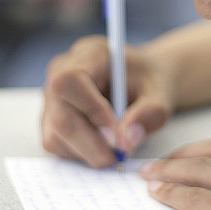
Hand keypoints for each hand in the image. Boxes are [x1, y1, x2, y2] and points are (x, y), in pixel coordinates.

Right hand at [42, 35, 174, 166]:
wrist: (142, 82)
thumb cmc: (149, 82)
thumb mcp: (161, 92)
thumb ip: (150, 112)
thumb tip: (126, 140)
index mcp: (89, 53)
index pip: (70, 81)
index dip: (90, 110)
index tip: (117, 134)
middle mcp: (61, 72)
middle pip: (60, 114)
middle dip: (91, 142)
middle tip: (119, 156)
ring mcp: (52, 96)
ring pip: (55, 134)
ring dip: (87, 152)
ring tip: (116, 151)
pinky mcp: (50, 119)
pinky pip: (56, 144)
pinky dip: (81, 154)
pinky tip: (102, 146)